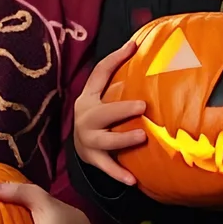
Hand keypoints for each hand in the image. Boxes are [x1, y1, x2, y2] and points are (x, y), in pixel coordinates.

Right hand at [73, 40, 146, 184]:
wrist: (80, 144)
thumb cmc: (98, 113)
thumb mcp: (100, 93)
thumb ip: (114, 73)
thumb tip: (136, 44)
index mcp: (88, 98)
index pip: (98, 74)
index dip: (114, 59)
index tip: (132, 47)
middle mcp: (85, 118)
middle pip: (101, 113)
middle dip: (121, 109)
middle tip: (142, 106)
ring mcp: (88, 140)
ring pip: (104, 141)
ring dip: (122, 139)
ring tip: (141, 136)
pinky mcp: (94, 159)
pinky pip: (107, 167)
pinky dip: (119, 174)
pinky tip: (134, 180)